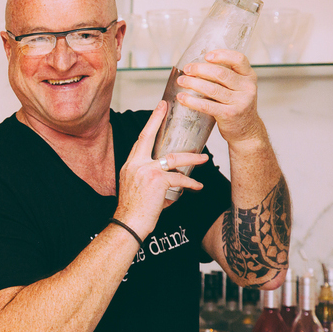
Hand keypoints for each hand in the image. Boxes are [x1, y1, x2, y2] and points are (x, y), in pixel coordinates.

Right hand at [115, 101, 209, 238]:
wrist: (128, 224)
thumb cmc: (133, 210)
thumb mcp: (134, 188)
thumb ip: (147, 177)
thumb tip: (168, 177)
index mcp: (130, 164)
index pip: (140, 140)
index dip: (150, 123)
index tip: (158, 109)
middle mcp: (135, 164)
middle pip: (148, 137)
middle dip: (157, 119)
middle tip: (167, 107)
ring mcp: (145, 171)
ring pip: (173, 158)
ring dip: (191, 159)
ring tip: (204, 159)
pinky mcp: (157, 181)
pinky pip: (179, 178)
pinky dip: (190, 183)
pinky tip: (197, 186)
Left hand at [176, 49, 264, 145]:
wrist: (246, 130)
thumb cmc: (237, 105)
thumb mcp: (239, 87)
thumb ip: (227, 76)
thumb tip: (198, 65)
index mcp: (249, 77)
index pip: (239, 59)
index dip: (222, 55)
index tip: (206, 56)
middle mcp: (247, 88)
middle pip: (221, 74)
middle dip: (200, 69)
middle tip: (187, 69)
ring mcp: (240, 102)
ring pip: (212, 89)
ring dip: (193, 83)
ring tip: (181, 81)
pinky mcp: (230, 115)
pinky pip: (207, 105)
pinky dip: (192, 101)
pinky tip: (182, 97)